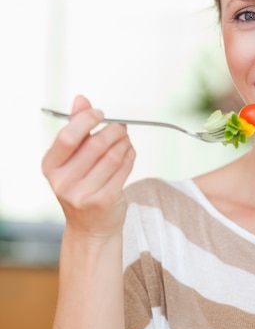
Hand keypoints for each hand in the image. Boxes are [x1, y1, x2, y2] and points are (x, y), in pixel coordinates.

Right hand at [42, 95, 135, 237]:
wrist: (91, 228)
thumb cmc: (82, 187)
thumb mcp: (72, 160)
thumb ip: (77, 129)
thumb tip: (81, 100)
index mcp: (51, 167)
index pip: (68, 137)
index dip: (87, 120)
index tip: (100, 114)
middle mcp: (63, 182)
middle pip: (95, 145)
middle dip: (113, 131)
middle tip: (121, 127)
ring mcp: (83, 194)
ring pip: (113, 156)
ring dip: (124, 143)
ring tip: (125, 141)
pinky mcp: (104, 201)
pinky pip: (123, 169)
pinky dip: (130, 157)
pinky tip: (128, 154)